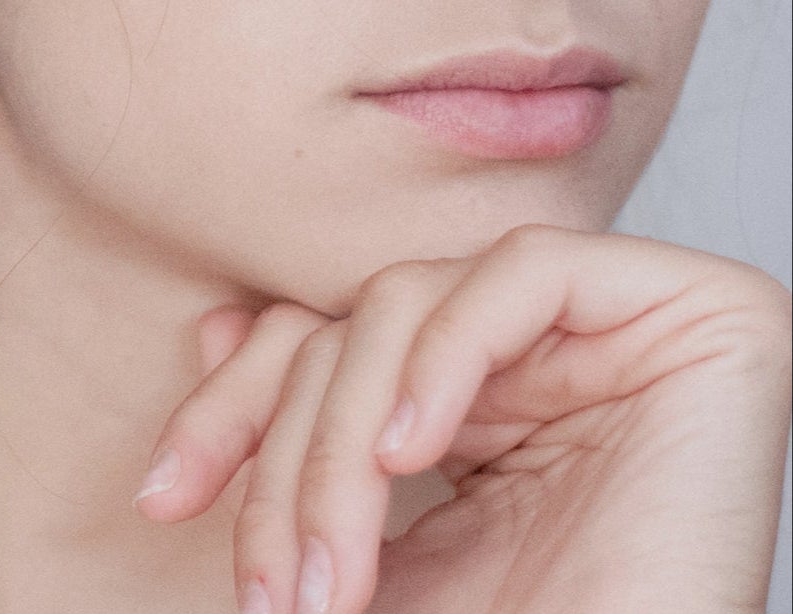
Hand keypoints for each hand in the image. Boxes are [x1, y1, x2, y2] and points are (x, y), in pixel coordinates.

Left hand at [132, 225, 790, 613]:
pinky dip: (446, 354)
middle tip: (267, 587)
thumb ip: (314, 457)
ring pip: (419, 299)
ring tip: (334, 569)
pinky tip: (411, 450)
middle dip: (284, 449)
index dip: (240, 404)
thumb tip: (216, 330)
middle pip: (359, 320)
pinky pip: (523, 273)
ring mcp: (620, 321)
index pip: (336, 341)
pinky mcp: (689, 305)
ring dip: (344, 436)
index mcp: (493, 391)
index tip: (166, 490)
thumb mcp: (388, 563)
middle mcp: (552, 345)